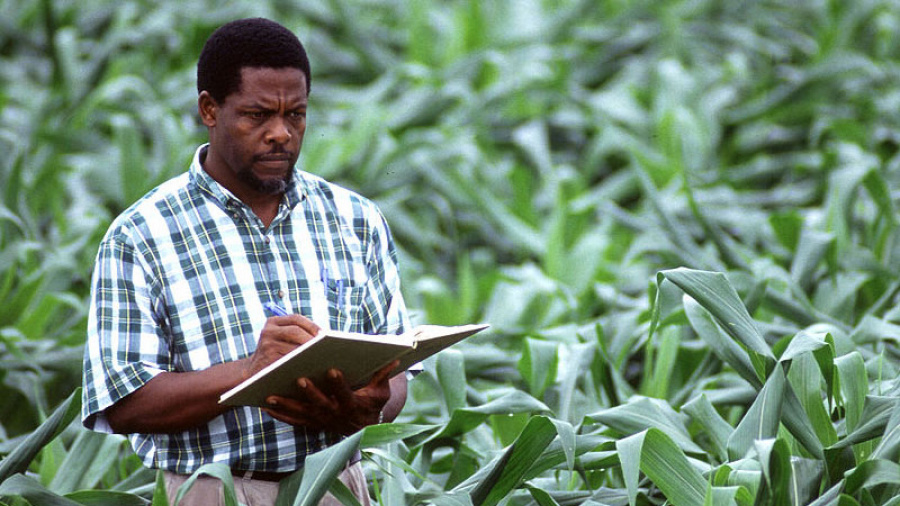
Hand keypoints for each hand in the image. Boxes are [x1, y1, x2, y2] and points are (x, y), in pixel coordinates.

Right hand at [243, 314, 319, 379]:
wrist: (252, 373)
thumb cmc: (274, 355)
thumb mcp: (280, 339)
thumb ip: (296, 334)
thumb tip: (325, 336)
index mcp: (272, 322)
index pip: (296, 319)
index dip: (312, 325)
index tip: (325, 334)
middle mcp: (267, 331)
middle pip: (295, 331)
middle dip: (312, 339)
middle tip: (328, 346)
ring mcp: (266, 345)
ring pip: (293, 347)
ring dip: (310, 351)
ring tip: (324, 355)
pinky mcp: (267, 361)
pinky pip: (289, 361)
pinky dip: (302, 362)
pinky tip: (312, 366)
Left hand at [263, 360, 399, 434]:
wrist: (364, 429)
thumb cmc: (372, 403)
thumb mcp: (381, 391)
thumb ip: (383, 375)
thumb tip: (395, 358)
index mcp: (352, 404)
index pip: (346, 393)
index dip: (340, 384)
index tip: (333, 370)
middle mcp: (335, 415)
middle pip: (321, 404)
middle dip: (310, 392)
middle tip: (299, 379)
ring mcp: (321, 421)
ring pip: (302, 413)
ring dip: (286, 405)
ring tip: (270, 395)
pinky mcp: (312, 424)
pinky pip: (294, 421)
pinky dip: (280, 415)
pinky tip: (267, 406)